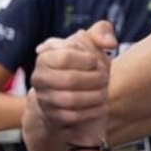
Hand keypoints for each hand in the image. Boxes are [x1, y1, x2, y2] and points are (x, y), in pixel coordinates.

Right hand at [30, 20, 114, 143]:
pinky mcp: (53, 117)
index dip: (87, 59)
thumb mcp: (88, 44)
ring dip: (94, 96)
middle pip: (70, 79)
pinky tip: (101, 106)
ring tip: (105, 92)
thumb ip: (101, 32)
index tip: (97, 62)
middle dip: (94, 79)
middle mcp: (39, 78)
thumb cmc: (80, 65)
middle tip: (106, 78)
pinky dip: (91, 111)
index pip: (65, 56)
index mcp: (45, 57)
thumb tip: (110, 43)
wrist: (66, 94)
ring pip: (71, 100)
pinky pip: (73, 117)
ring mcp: (44, 99)